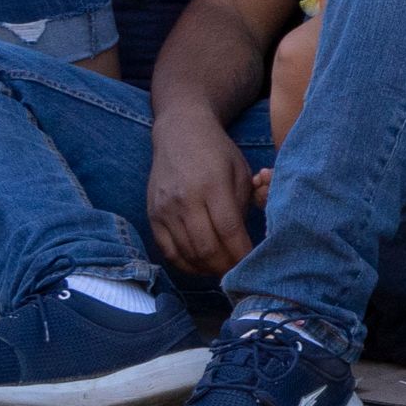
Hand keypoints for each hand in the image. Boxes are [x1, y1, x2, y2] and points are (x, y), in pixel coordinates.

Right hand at [146, 106, 258, 278]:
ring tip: (223, 269)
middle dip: (226, 266)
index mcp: (212, 186)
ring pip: (187, 253)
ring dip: (207, 268)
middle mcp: (185, 199)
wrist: (179, 133)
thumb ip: (243, 204)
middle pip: (206, 247)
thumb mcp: (241, 171)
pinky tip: (200, 265)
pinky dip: (185, 264)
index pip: (228, 230)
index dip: (242, 253)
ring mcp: (165, 209)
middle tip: (239, 271)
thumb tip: (244, 239)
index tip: (254, 264)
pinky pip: (167, 250)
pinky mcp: (152, 215)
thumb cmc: (217, 152)